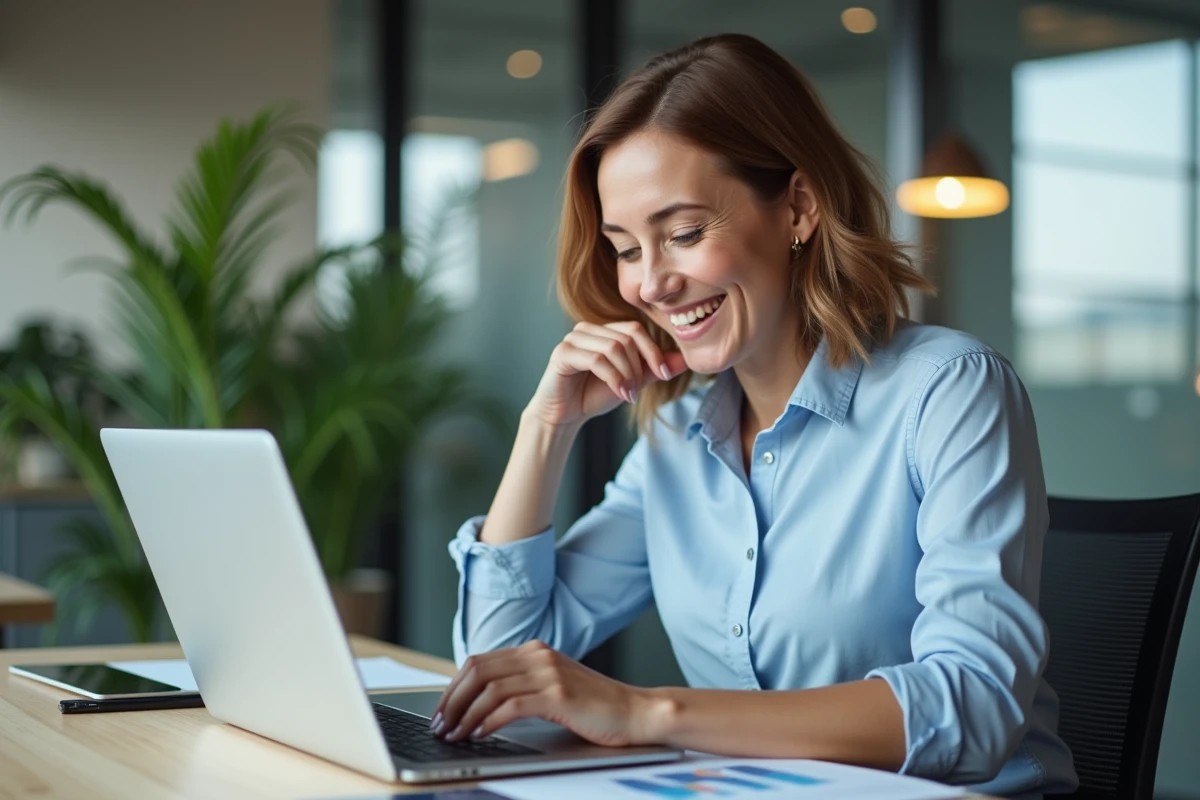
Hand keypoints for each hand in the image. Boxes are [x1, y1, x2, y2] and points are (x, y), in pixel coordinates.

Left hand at [430, 640, 656, 747]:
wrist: (636, 712)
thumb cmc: (595, 707)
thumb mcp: (553, 688)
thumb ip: (523, 686)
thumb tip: (478, 705)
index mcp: (535, 650)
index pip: (479, 661)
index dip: (453, 687)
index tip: (441, 711)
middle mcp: (539, 655)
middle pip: (478, 670)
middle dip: (451, 700)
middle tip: (440, 725)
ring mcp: (549, 673)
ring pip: (489, 689)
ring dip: (464, 714)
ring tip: (454, 735)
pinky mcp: (558, 695)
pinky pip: (510, 706)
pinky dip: (488, 721)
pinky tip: (479, 735)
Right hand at [528, 321, 687, 427]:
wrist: (565, 414)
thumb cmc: (594, 394)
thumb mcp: (631, 381)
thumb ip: (653, 369)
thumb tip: (685, 360)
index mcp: (604, 331)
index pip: (635, 330)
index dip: (652, 351)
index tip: (663, 374)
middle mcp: (588, 329)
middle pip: (625, 339)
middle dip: (638, 368)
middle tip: (637, 391)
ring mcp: (573, 339)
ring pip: (612, 348)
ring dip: (626, 375)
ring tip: (628, 394)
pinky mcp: (563, 352)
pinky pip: (596, 359)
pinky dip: (613, 378)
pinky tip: (619, 393)